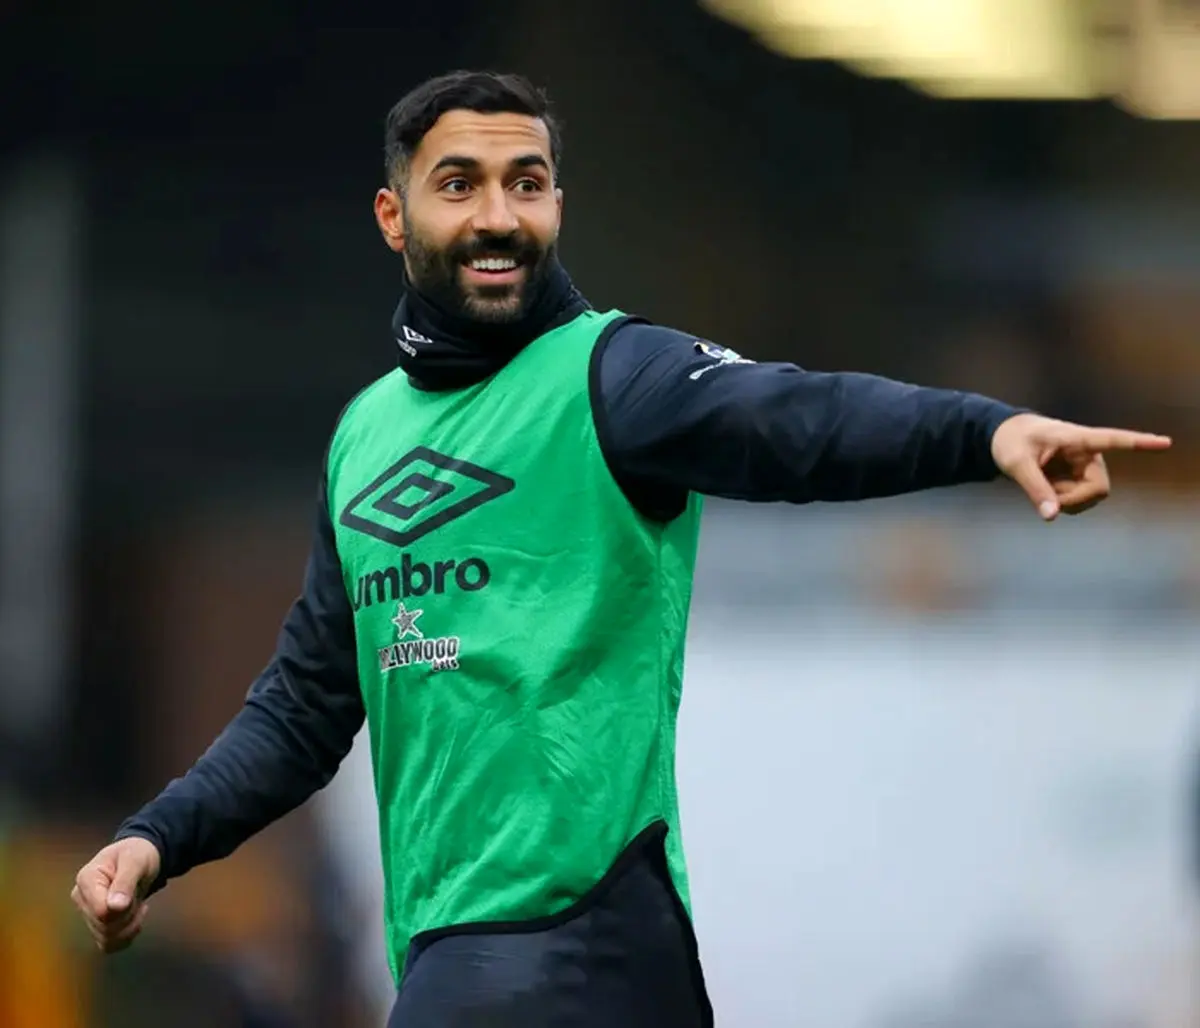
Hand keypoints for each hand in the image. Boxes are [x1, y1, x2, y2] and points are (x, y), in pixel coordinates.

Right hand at [71, 836, 160, 953]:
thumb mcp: (136, 860)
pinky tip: (135, 920)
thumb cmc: (137, 854)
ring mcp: (87, 914)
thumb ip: (125, 882)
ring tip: (138, 906)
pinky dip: (126, 937)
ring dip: (129, 926)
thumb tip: (114, 907)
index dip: (123, 908)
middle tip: (138, 897)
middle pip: (104, 926)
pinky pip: (108, 944)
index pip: (100, 911)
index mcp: (86, 879)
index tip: (134, 893)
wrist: (140, 858)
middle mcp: (81, 899)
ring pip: (106, 938)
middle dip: (129, 915)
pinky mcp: (96, 926)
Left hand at [990, 413, 1171, 520]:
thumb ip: (1035, 489)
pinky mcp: (1079, 480)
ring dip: (1065, 500)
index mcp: (1076, 439)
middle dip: (1074, 500)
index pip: (1112, 440)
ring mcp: (1085, 468)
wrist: (1006, 439)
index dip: (1139, 443)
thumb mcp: (1016, 464)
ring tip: (1042, 483)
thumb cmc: (1011, 443)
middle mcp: (1088, 454)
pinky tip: (1046, 487)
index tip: (1165, 443)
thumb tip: (1051, 517)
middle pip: (1099, 489)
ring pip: (1089, 499)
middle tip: (1047, 499)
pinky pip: (1078, 502)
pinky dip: (1060, 502)